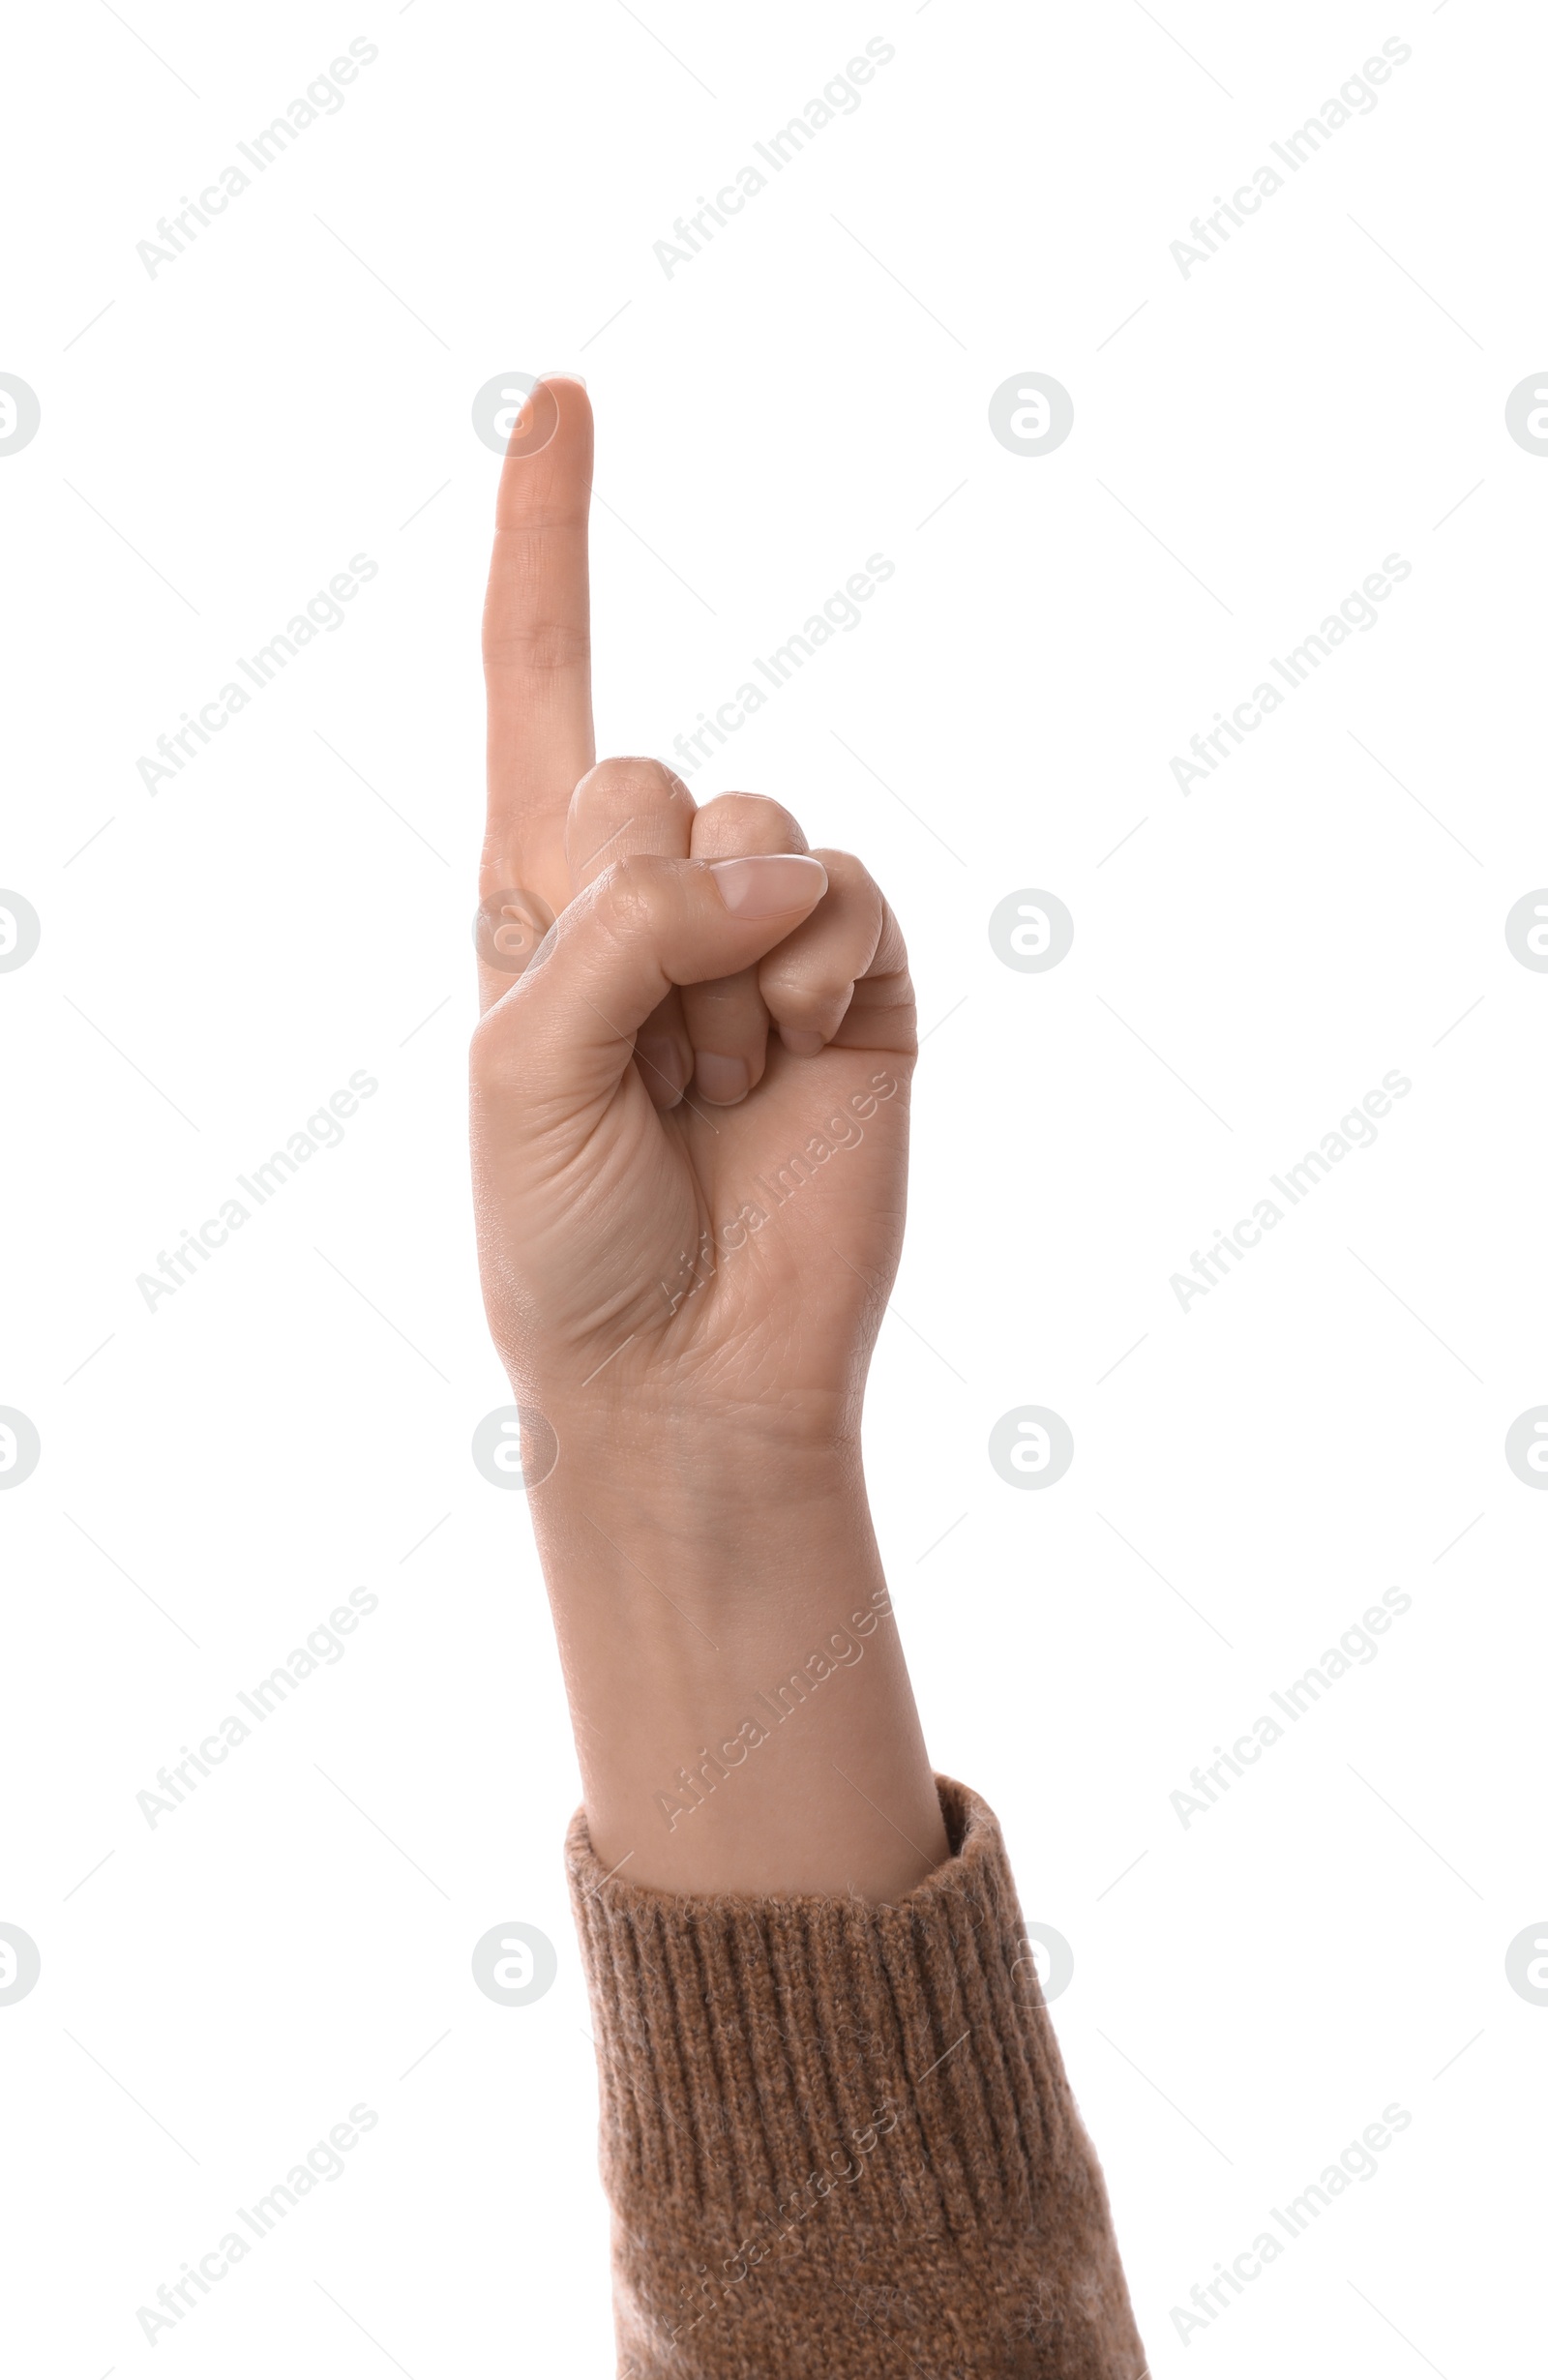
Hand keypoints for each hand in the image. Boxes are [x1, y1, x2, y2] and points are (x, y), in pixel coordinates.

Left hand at [471, 378, 916, 1464]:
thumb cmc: (564, 1231)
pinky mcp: (859, 978)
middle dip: (635, 907)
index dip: (546, 540)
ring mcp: (760, 935)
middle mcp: (647, 895)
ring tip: (710, 1090)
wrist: (685, 1369)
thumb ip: (619, 929)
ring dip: (726, 972)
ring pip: (760, 826)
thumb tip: (773, 868)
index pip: (536, 681)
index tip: (566, 395)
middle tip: (637, 1056)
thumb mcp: (520, 1065)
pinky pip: (848, 893)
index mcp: (533, 896)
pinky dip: (815, 980)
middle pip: (650, 768)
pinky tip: (794, 1069)